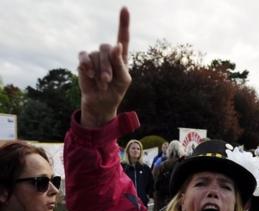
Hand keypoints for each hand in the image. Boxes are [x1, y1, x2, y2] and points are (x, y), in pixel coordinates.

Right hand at [77, 7, 130, 127]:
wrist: (101, 102)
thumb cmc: (115, 91)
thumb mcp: (123, 80)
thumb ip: (120, 63)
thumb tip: (116, 45)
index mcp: (121, 57)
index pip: (123, 37)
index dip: (123, 22)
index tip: (124, 8)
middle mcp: (108, 54)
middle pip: (107, 48)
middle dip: (107, 66)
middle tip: (108, 81)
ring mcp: (95, 57)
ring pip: (96, 55)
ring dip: (99, 71)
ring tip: (101, 83)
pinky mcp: (84, 62)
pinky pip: (84, 56)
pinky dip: (86, 66)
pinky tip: (89, 74)